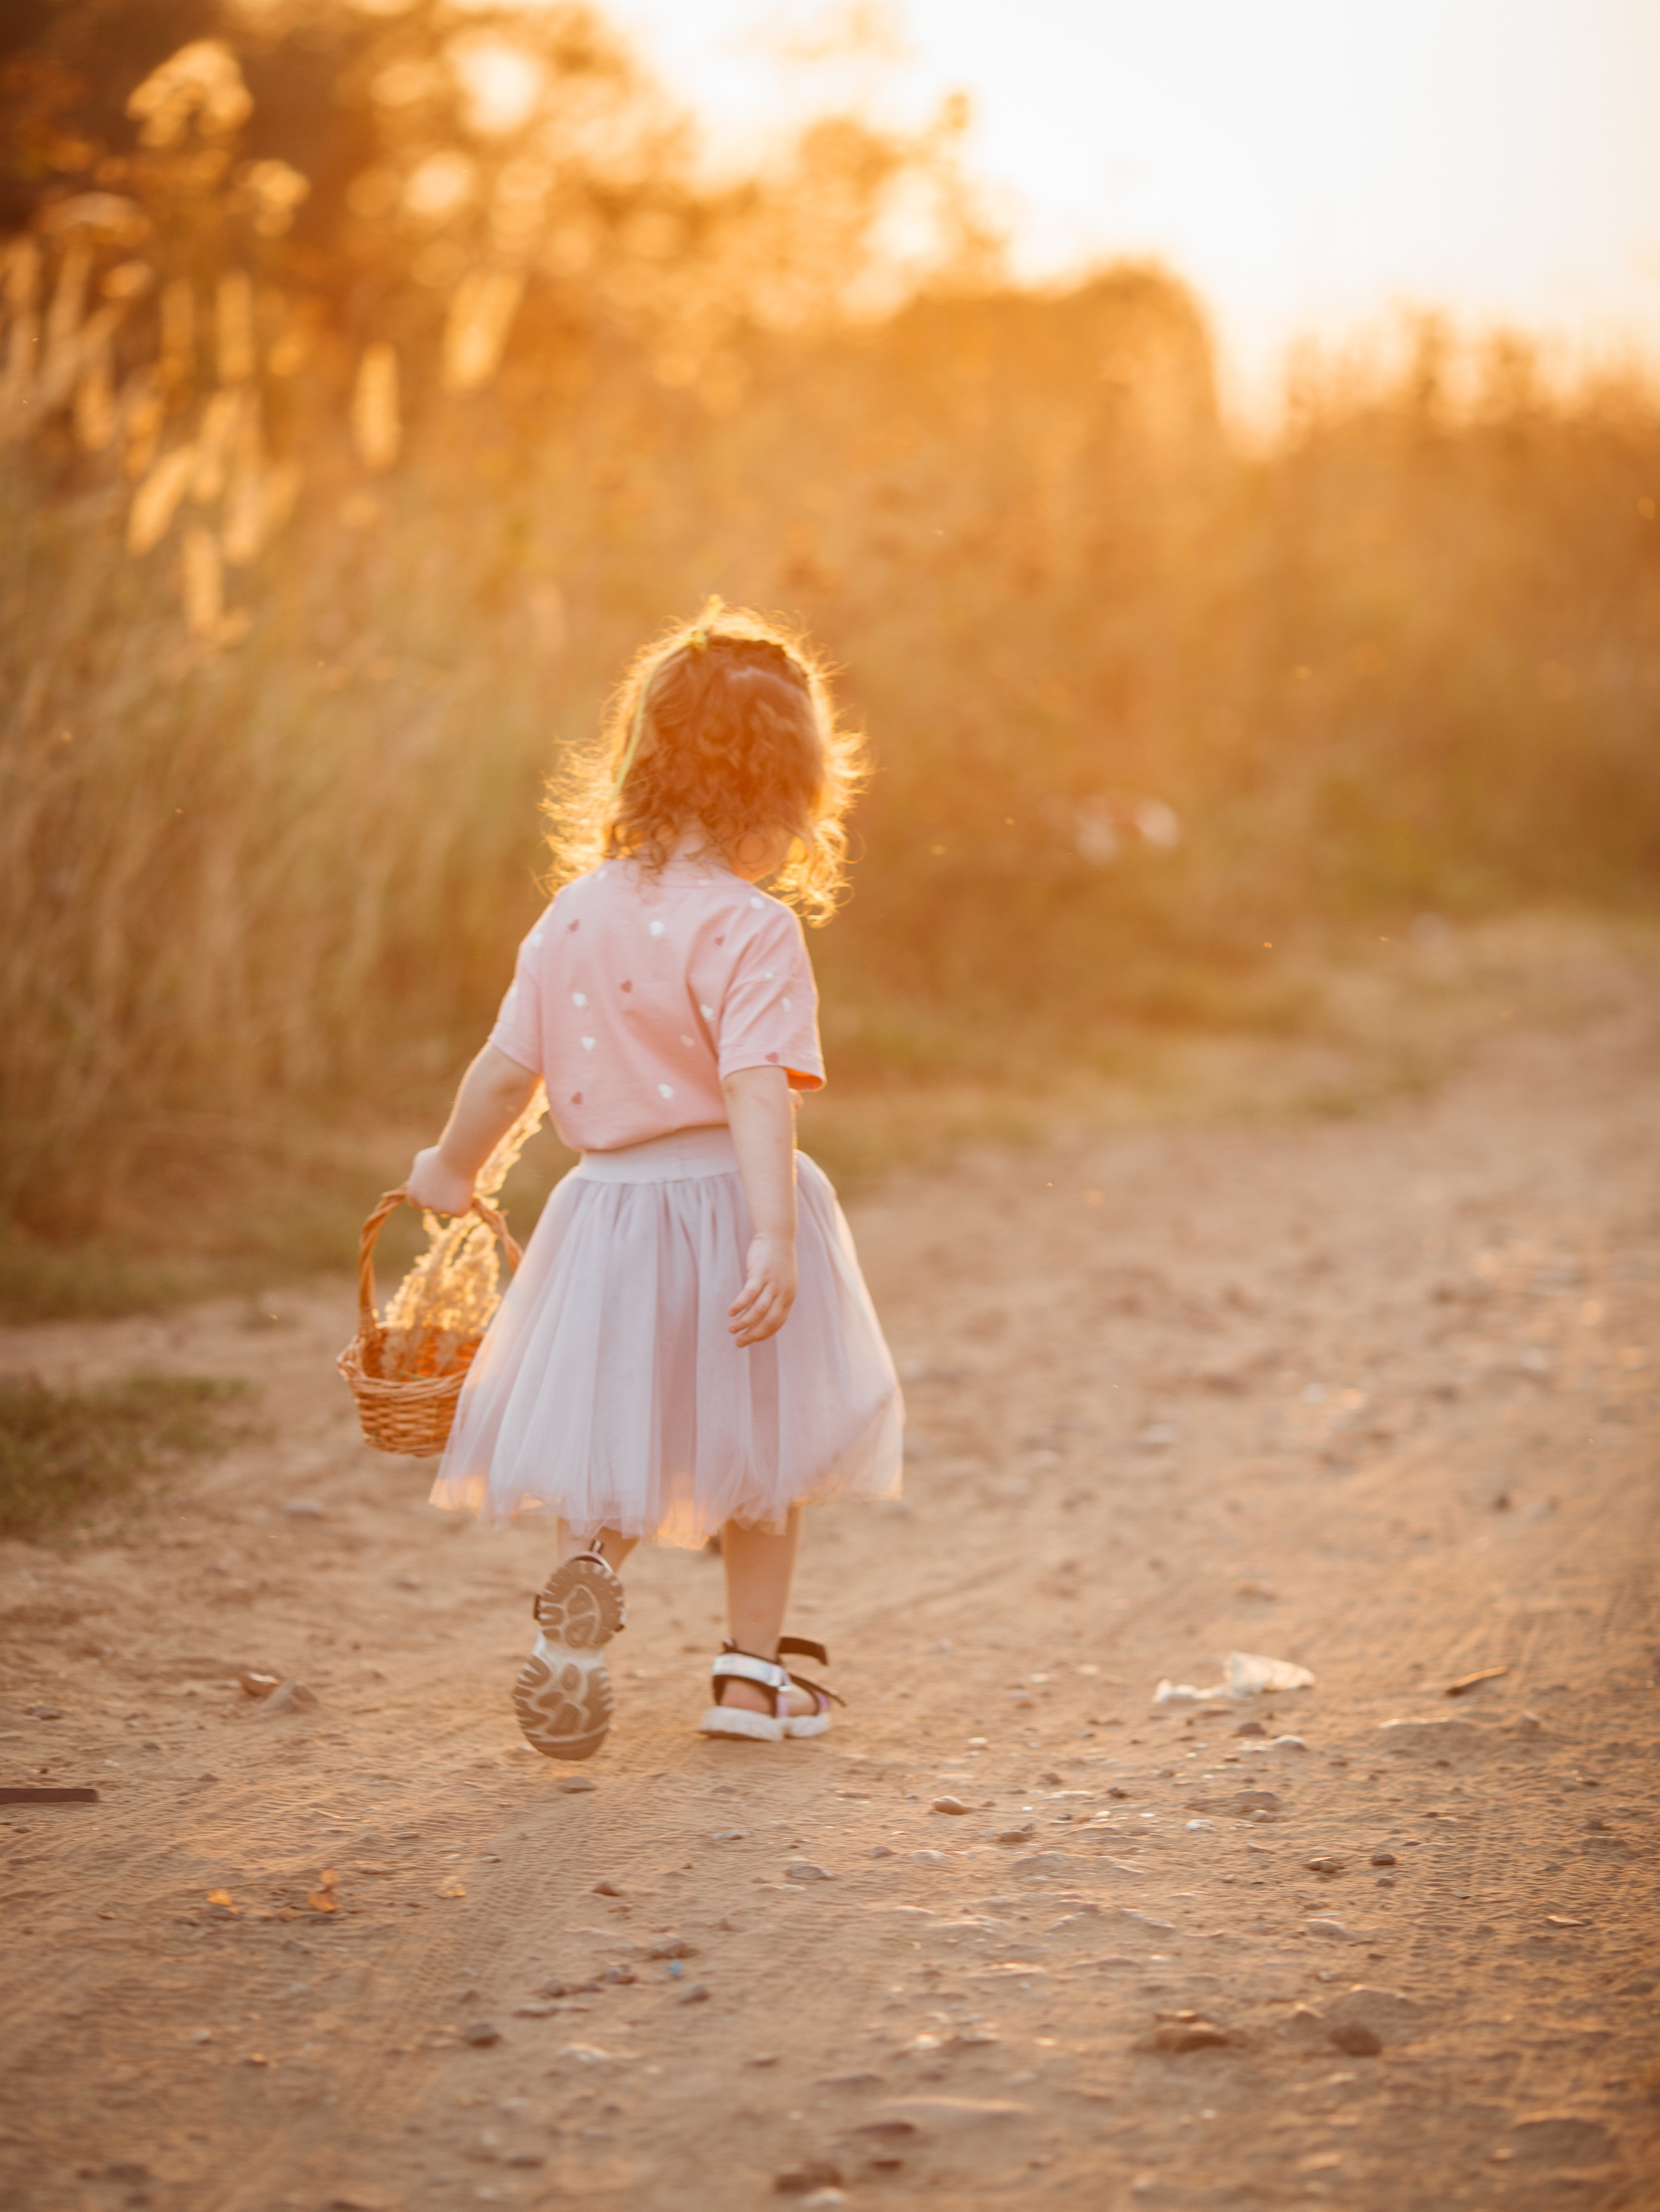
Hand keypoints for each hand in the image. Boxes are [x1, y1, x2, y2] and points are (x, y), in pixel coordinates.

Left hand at [405, 1145, 476, 1216]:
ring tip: (458, 1183)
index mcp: (412, 1194)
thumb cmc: (440, 1155)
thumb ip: (417, 1172)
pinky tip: (465, 1190)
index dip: (430, 1198)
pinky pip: (460, 1211)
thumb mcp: (422, 1160)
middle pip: (434, 1208)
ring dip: (454, 1200)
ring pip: (448, 1210)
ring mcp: (439, 1209)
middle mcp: (423, 1204)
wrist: (456, 1157)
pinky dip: (465, 1203)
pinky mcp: (454, 1212)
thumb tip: (419, 1175)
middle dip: (442, 1201)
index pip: (419, 1204)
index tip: (439, 1190)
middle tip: (451, 1185)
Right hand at [728, 1232, 796, 1346]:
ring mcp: (772, 1283)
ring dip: (744, 1323)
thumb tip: (761, 1313)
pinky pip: (749, 1294)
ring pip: (758, 1310)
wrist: (777, 1236)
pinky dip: (739, 1305)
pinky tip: (730, 1312)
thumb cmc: (776, 1260)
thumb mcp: (781, 1281)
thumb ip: (774, 1296)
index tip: (750, 1339)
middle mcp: (783, 1293)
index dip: (763, 1334)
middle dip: (752, 1335)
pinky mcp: (761, 1273)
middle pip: (768, 1322)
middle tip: (739, 1343)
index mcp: (788, 1297)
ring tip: (731, 1329)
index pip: (777, 1323)